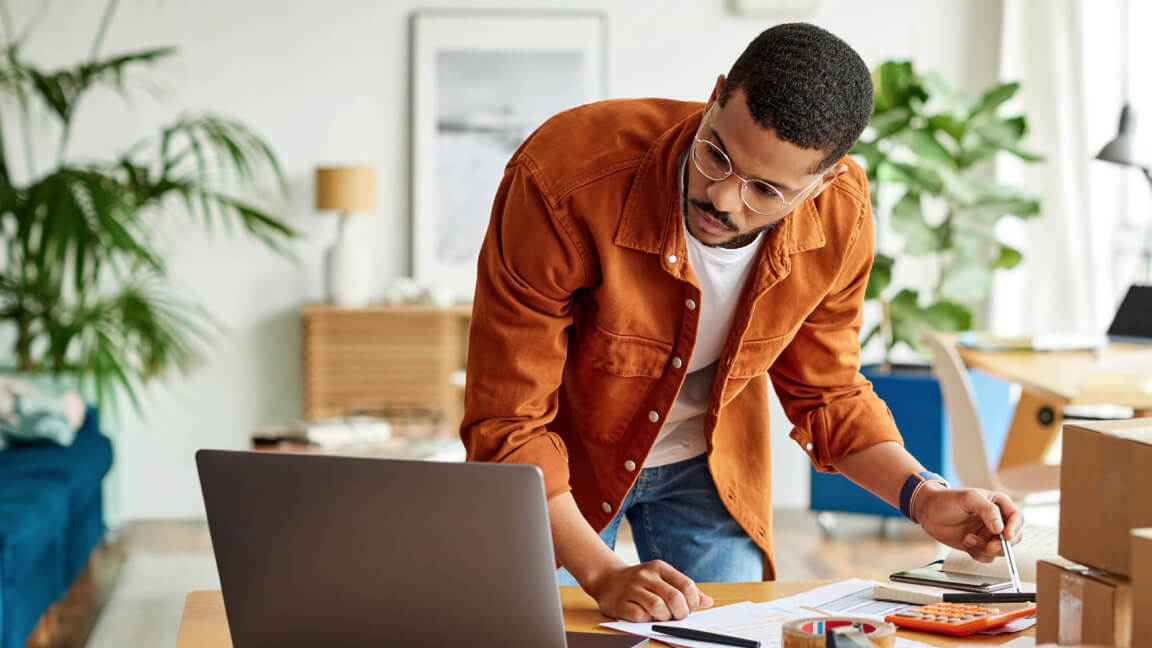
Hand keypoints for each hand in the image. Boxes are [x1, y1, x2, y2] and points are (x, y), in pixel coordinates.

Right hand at [584, 559, 713, 621]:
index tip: (688, 608)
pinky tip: (646, 616)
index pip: (686, 585)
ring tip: (661, 617)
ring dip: (664, 617)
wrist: (606, 579)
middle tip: (677, 617)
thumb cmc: (640, 581)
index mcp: (659, 567)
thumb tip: (708, 602)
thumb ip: (684, 589)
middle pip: (674, 598)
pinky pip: (639, 616)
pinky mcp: (620, 603)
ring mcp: (631, 588)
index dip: (692, 602)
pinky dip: (647, 620)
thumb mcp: (662, 578)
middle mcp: (645, 575)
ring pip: (658, 607)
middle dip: (681, 613)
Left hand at [914, 485, 1023, 561]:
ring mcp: (987, 534)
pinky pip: (987, 557)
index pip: (1017, 518)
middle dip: (1002, 544)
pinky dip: (978, 554)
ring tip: (969, 538)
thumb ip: (988, 510)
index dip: (1015, 528)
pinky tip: (966, 542)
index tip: (1007, 536)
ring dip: (985, 548)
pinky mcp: (978, 545)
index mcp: (998, 504)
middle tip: (989, 545)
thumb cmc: (947, 499)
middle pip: (1013, 538)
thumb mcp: (969, 498)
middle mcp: (996, 520)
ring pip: (1000, 550)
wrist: (928, 512)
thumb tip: (1000, 528)